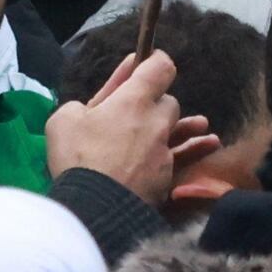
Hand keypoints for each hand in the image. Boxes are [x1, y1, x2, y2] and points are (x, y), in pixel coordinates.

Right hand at [43, 50, 217, 201]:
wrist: (94, 209)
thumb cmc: (77, 158)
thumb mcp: (65, 120)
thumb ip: (84, 104)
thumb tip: (101, 100)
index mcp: (134, 99)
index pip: (160, 67)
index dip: (154, 62)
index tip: (146, 64)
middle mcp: (157, 120)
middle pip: (169, 103)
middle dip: (157, 105)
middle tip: (139, 116)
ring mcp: (165, 150)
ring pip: (181, 131)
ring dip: (187, 127)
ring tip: (199, 125)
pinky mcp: (167, 178)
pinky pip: (184, 159)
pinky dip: (192, 153)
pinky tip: (207, 146)